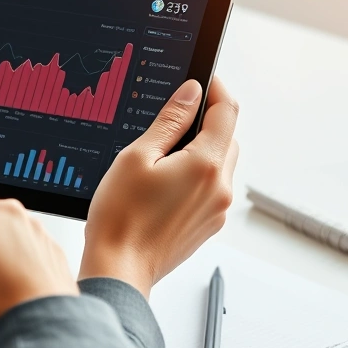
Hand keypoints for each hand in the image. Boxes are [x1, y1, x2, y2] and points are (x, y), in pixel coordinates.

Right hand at [81, 77, 238, 298]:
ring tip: (164, 154)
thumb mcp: (138, 156)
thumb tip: (192, 92)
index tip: (203, 79)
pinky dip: (196, 176)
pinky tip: (164, 183)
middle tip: (174, 116)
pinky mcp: (208, 225)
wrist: (119, 269)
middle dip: (207, 121)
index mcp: (206, 165)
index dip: (215, 88)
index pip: (226, 111)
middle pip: (227, 138)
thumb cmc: (120, 216)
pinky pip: (211, 189)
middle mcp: (220, 188)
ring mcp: (217, 210)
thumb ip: (170, 121)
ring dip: (202, 150)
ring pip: (221, 164)